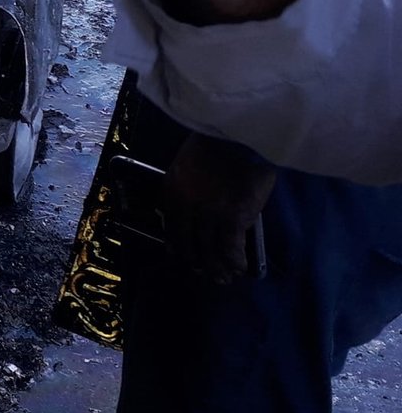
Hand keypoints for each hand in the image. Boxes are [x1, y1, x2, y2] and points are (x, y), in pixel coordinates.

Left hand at [161, 134, 276, 282]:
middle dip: (198, 262)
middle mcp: (185, 207)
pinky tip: (241, 268)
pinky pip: (231, 249)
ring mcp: (208, 215)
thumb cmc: (218, 144)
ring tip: (224, 278)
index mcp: (171, 192)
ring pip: (210, 251)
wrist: (240, 134)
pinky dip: (236, 262)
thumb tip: (193, 214)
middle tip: (207, 273)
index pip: (172, 229)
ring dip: (218, 268)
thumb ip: (188, 189)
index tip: (185, 257)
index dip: (179, 247)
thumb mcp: (189, 164)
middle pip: (189, 244)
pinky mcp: (232, 219)